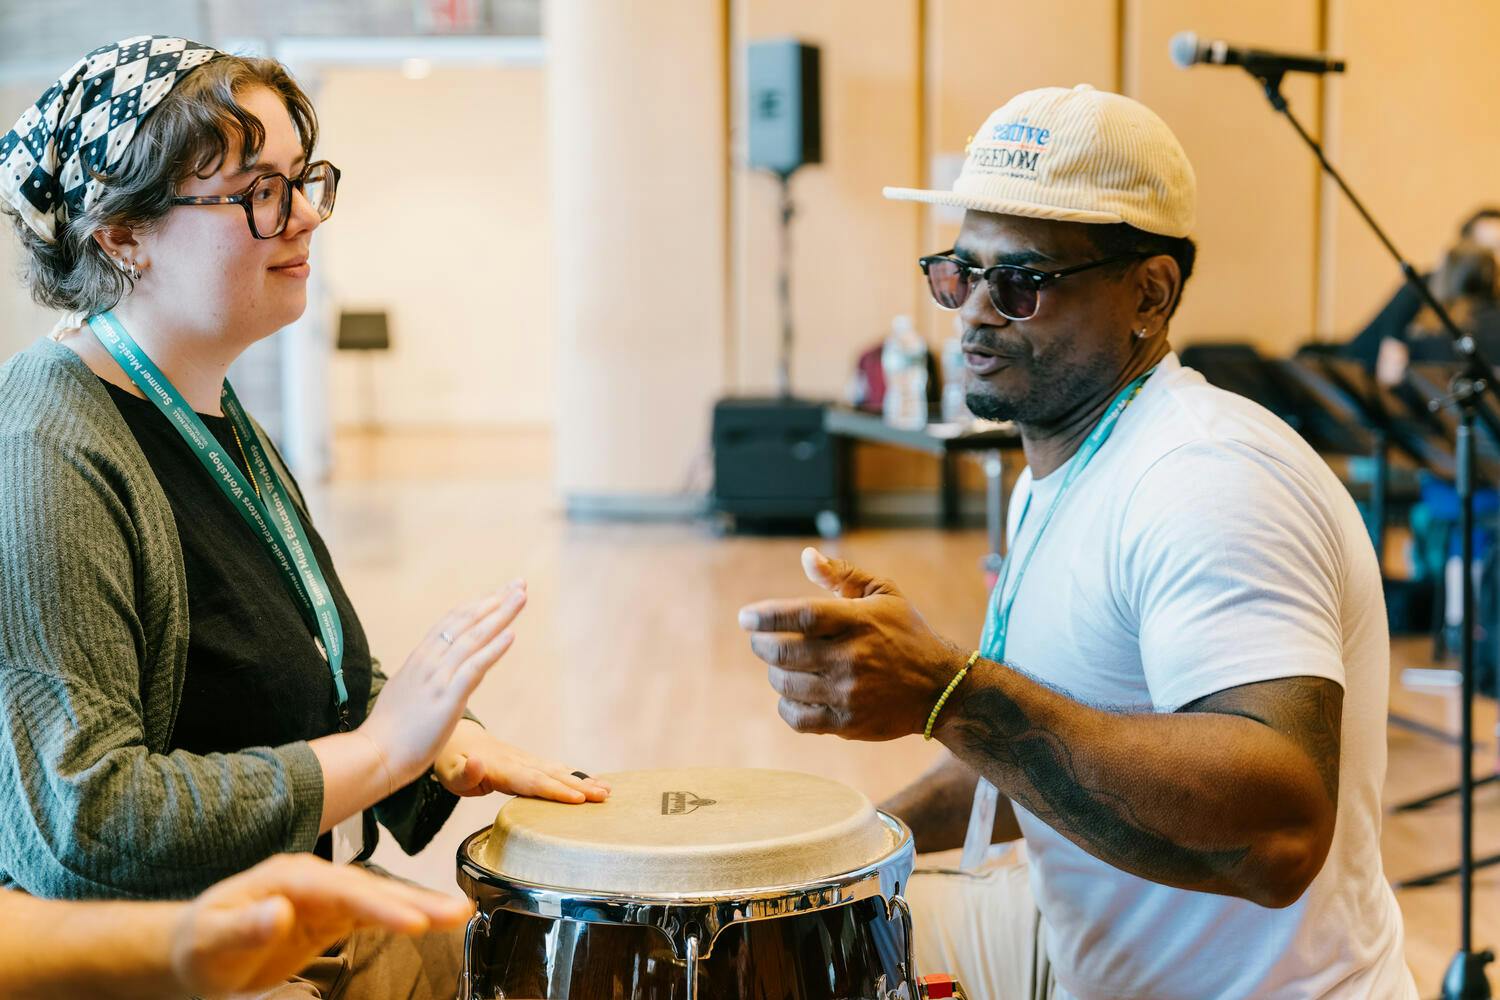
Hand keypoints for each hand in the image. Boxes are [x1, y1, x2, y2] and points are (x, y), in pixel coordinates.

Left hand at [170, 854, 470, 996]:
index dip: (380, 906)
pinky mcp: (330, 916)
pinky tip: (432, 920)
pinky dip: (403, 916)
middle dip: (415, 900)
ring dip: (420, 905)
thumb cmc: (202, 945)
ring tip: (460, 914)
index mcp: (290, 877)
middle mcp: (314, 880)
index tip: (413, 921)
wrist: (196, 951)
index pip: (344, 890)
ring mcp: (325, 896)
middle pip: (372, 888)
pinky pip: (372, 914)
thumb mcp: (212, 940)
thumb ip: (247, 926)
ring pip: (379, 898)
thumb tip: (281, 912)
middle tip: (457, 912)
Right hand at [362, 583, 527, 784]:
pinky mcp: (447, 698)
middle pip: (467, 622)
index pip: (451, 622)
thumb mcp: (406, 693)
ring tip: (521, 597)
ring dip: (501, 615)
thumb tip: (441, 674)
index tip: (497, 593)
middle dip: (495, 601)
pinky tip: (511, 635)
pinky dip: (494, 650)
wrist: (375, 755)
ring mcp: (438, 678)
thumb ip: (424, 679)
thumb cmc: (389, 732)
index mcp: (419, 659)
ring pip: (474, 638)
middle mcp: (429, 662)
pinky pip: (474, 668)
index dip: (476, 605)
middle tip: (519, 583)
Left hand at [435, 720, 610, 802]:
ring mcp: (527, 760)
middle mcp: (519, 761)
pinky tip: (595, 781)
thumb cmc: (452, 763)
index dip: (555, 790)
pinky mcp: (531, 762)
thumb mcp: (450, 772)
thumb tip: (479, 764)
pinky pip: (557, 768)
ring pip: (559, 770)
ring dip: (584, 780)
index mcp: (501, 767)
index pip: (532, 781)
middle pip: (552, 775)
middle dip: (579, 786)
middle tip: (604, 797)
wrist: (458, 740)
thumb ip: (466, 773)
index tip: (578, 798)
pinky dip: (577, 774)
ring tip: (607, 790)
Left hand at [738, 547, 967, 740]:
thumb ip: (843, 574)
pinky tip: (793, 693)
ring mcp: (848, 693)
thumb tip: (806, 556)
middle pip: (784, 652)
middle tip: (758, 639)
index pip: (801, 615)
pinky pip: (797, 717)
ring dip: (774, 672)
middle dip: (761, 644)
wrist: (940, 688)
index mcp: (858, 621)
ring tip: (781, 663)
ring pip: (785, 684)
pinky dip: (786, 704)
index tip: (745, 617)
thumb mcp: (883, 593)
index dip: (766, 616)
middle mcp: (851, 658)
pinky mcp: (847, 723)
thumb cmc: (906, 633)